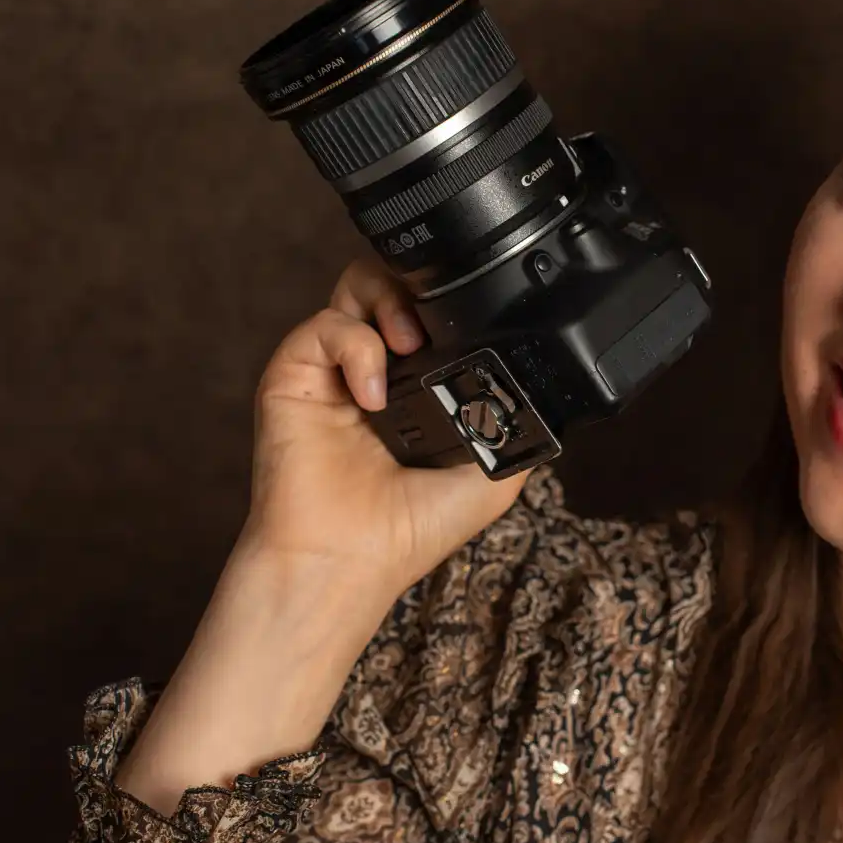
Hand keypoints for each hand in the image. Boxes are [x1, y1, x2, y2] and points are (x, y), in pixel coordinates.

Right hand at [115, 257, 533, 810]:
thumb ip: (517, 421)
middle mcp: (375, 369)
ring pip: (356, 286)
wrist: (352, 560)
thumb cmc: (412, 529)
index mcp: (418, 385)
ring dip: (390, 299)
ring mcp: (334, 369)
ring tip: (411, 344)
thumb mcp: (495, 473)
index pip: (433, 312)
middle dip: (419, 285)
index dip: (453, 303)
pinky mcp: (295, 375)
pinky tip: (374, 395)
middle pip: (394, 282)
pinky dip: (357, 348)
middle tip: (436, 328)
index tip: (478, 321)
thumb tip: (548, 389)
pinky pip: (325, 326)